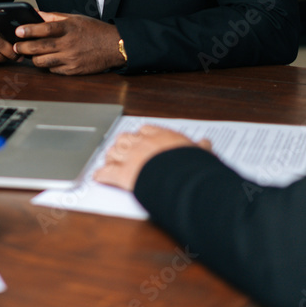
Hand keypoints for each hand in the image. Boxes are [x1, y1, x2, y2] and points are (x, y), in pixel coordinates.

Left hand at [12, 12, 123, 74]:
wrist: (114, 46)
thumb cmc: (94, 30)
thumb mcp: (75, 18)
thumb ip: (53, 17)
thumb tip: (35, 13)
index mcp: (69, 28)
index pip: (45, 28)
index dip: (29, 30)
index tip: (18, 31)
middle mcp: (69, 44)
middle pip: (40, 48)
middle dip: (24, 48)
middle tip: (16, 46)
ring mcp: (71, 59)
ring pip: (43, 62)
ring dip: (34, 59)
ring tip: (30, 54)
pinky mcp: (73, 71)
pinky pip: (53, 70)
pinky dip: (48, 66)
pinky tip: (47, 60)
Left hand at [93, 125, 211, 190]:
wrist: (180, 176)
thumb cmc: (190, 164)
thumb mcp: (199, 153)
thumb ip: (200, 147)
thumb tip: (206, 144)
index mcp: (160, 136)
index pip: (146, 129)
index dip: (141, 135)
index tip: (141, 138)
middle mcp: (142, 143)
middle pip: (125, 138)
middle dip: (122, 144)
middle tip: (121, 150)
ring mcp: (130, 157)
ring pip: (113, 152)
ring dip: (110, 157)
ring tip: (109, 161)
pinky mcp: (122, 174)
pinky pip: (107, 172)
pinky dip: (101, 175)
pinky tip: (98, 177)